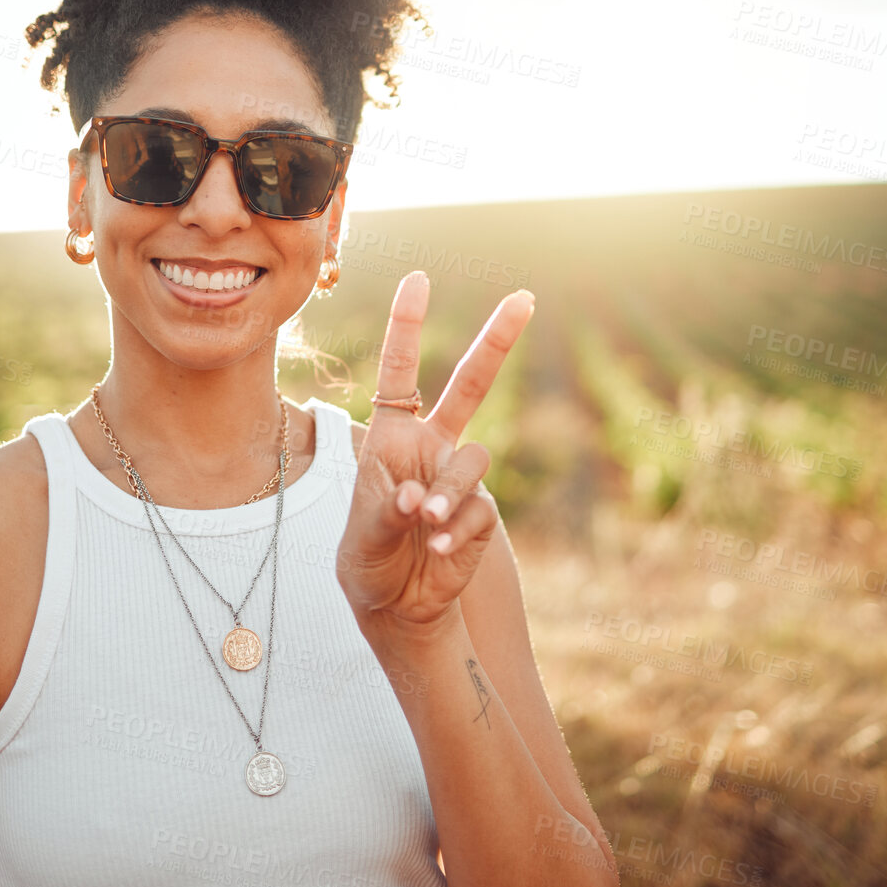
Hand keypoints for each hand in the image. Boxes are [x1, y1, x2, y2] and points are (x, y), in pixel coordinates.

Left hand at [335, 270, 534, 638]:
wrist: (398, 607)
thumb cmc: (369, 561)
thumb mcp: (362, 535)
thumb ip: (387, 511)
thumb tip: (419, 498)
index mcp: (392, 436)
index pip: (400, 372)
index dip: (407, 326)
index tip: (418, 279)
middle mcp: (429, 448)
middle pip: (469, 385)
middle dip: (497, 342)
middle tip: (524, 298)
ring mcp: (458, 478)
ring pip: (473, 461)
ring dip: (448, 491)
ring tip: (423, 523)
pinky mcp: (480, 513)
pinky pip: (479, 508)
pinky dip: (455, 527)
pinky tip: (436, 549)